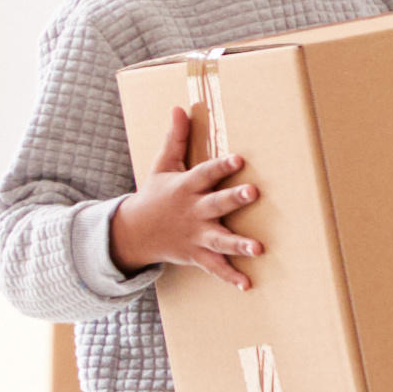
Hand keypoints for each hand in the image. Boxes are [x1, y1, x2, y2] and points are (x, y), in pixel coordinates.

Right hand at [110, 97, 261, 285]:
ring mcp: (195, 235)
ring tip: (258, 248)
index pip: (206, 173)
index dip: (222, 166)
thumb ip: (175, 138)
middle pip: (216, 204)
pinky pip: (215, 267)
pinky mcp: (196, 254)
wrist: (134, 233)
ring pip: (219, 240)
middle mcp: (193, 211)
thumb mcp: (162, 165)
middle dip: (234, 198)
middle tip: (254, 192)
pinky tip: (247, 284)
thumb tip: (180, 107)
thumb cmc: (155, 195)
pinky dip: (229, 277)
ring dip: (238, 244)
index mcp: (186, 187)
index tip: (239, 158)